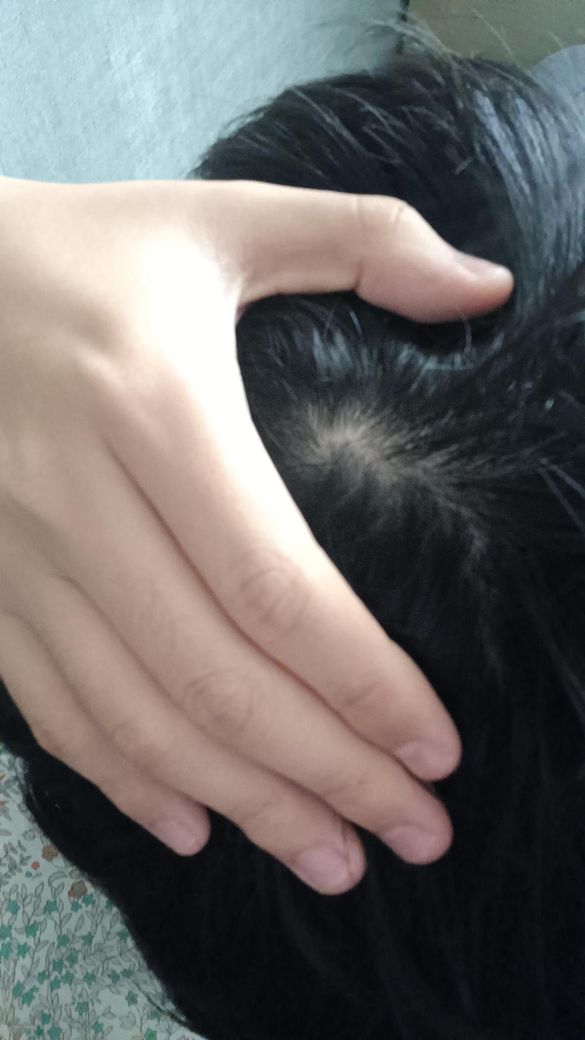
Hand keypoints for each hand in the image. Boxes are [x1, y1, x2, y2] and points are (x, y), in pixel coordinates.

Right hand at [0, 177, 512, 892]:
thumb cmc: (88, 252)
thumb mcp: (222, 220)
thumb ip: (362, 238)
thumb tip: (489, 288)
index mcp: (153, 409)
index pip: (274, 585)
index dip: (363, 681)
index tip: (439, 748)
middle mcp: (78, 499)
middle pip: (214, 677)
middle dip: (325, 772)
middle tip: (416, 835)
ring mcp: (18, 557)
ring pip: (137, 716)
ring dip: (241, 802)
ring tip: (333, 858)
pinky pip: (53, 711)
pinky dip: (127, 782)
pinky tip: (195, 826)